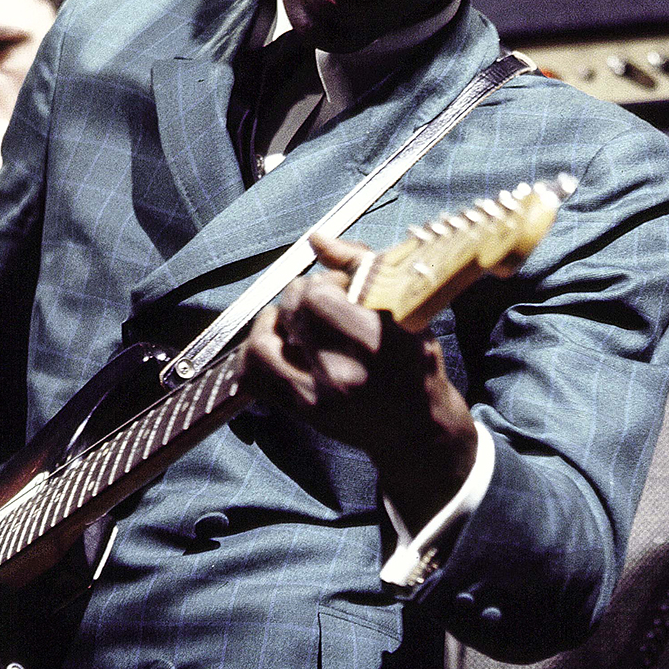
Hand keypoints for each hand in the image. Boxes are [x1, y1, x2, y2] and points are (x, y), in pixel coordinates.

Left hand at [241, 233, 476, 527]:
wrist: (416, 430)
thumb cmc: (414, 363)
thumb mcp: (405, 309)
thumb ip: (360, 265)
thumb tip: (316, 238)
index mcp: (376, 341)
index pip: (317, 294)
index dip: (326, 281)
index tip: (343, 288)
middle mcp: (343, 372)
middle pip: (291, 311)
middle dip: (304, 296)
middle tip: (325, 304)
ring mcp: (317, 396)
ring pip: (262, 341)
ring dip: (274, 322)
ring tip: (295, 323)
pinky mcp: (300, 412)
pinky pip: (252, 374)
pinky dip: (257, 352)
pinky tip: (278, 345)